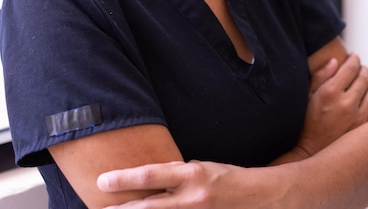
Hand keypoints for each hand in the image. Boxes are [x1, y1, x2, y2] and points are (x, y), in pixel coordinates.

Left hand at [97, 160, 265, 208]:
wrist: (261, 198)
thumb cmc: (227, 178)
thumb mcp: (201, 168)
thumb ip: (175, 176)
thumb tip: (145, 181)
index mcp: (192, 174)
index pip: (151, 175)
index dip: (123, 179)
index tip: (101, 181)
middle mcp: (193, 197)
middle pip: (148, 208)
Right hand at [297, 53, 367, 156]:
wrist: (313, 150)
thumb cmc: (308, 121)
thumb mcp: (307, 95)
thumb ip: (321, 76)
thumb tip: (335, 62)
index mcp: (330, 92)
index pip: (350, 68)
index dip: (354, 59)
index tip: (353, 56)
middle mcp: (346, 103)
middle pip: (364, 77)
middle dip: (363, 68)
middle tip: (360, 66)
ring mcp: (358, 116)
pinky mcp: (365, 126)